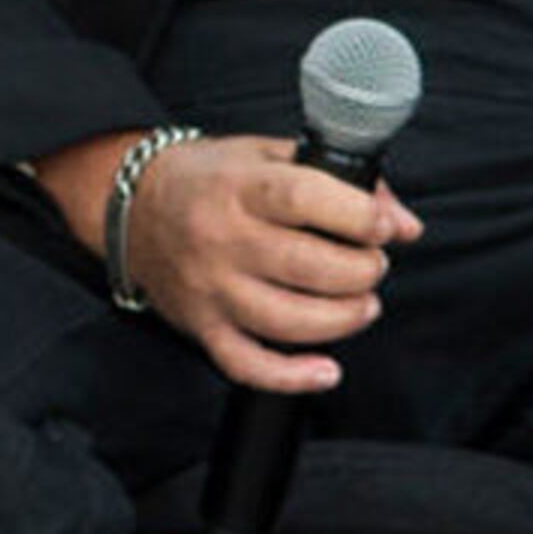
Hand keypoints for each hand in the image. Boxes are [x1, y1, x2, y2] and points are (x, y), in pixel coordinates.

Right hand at [52, 132, 421, 394]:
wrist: (130, 208)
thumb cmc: (208, 180)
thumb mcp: (266, 156)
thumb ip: (338, 179)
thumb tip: (403, 223)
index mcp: (238, 186)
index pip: (304, 198)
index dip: (358, 215)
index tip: (384, 226)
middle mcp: (221, 238)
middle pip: (309, 266)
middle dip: (362, 271)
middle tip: (369, 264)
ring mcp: (210, 287)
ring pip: (289, 321)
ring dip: (344, 318)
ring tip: (360, 303)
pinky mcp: (202, 326)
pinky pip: (247, 366)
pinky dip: (292, 377)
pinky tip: (326, 370)